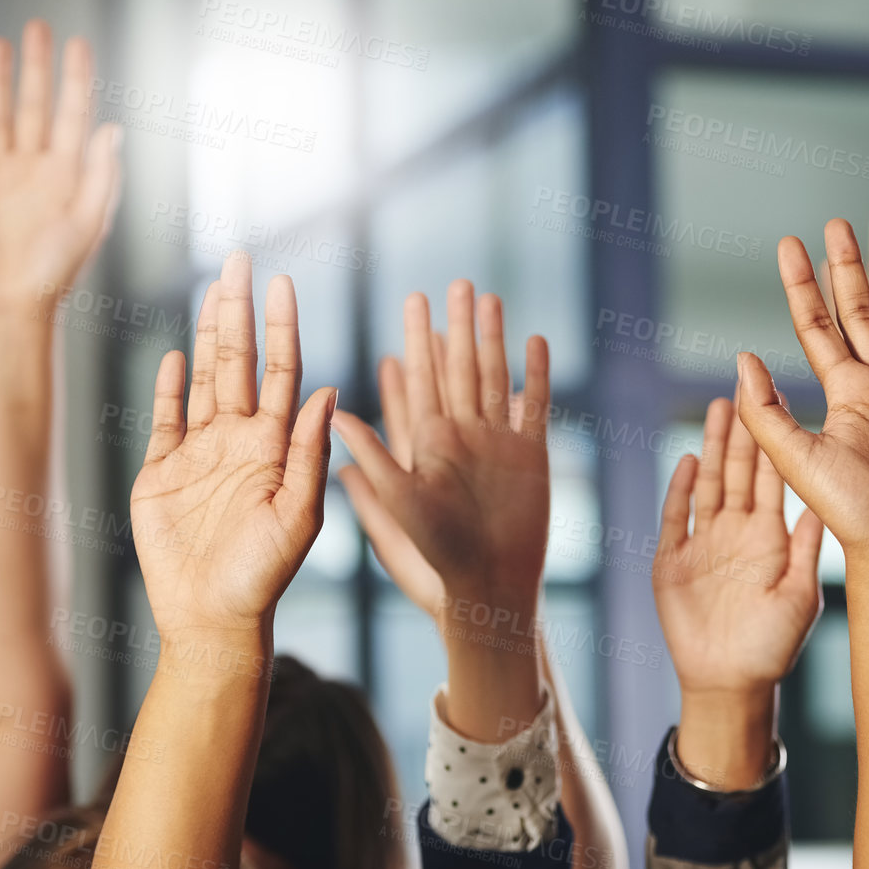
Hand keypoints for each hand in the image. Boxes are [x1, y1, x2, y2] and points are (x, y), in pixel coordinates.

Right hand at [0, 19, 121, 317]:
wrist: (11, 306)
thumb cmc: (58, 272)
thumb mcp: (89, 223)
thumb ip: (103, 175)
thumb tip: (115, 128)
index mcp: (68, 174)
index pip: (74, 114)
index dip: (76, 78)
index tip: (79, 43)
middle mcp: (33, 169)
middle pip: (34, 105)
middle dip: (37, 67)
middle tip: (38, 26)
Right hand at [130, 255, 334, 641]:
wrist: (212, 619)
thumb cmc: (265, 576)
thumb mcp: (300, 516)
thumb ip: (310, 453)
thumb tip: (329, 389)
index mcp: (275, 446)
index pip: (280, 370)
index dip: (282, 326)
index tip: (284, 282)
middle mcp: (240, 441)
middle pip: (239, 360)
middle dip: (240, 311)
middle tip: (242, 259)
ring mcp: (200, 453)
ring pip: (205, 378)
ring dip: (207, 334)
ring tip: (214, 287)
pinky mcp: (160, 473)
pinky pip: (165, 418)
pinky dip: (168, 386)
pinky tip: (173, 353)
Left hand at [333, 280, 549, 614]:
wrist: (490, 586)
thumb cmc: (437, 554)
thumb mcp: (397, 503)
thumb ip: (372, 456)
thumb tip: (333, 412)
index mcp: (429, 442)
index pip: (423, 379)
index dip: (420, 339)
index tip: (413, 301)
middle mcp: (463, 435)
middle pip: (460, 368)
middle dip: (458, 325)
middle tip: (455, 282)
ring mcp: (499, 442)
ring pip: (495, 377)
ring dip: (493, 338)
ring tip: (491, 298)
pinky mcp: (532, 455)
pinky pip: (533, 406)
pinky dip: (535, 375)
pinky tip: (535, 341)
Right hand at [655, 396, 822, 693]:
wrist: (730, 684)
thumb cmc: (772, 647)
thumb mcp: (801, 595)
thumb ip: (807, 548)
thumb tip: (826, 502)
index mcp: (770, 537)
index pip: (772, 476)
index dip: (774, 439)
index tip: (782, 399)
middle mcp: (736, 533)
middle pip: (738, 470)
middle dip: (741, 428)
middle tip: (744, 383)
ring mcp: (703, 544)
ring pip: (709, 484)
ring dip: (712, 447)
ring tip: (718, 407)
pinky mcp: (671, 562)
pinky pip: (676, 517)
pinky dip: (680, 490)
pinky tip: (688, 462)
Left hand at [738, 219, 868, 584]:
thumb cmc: (853, 517)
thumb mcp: (800, 461)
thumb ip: (768, 413)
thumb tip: (741, 357)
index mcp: (846, 395)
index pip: (820, 326)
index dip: (804, 285)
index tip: (789, 244)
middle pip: (868, 316)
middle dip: (852, 271)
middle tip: (837, 225)